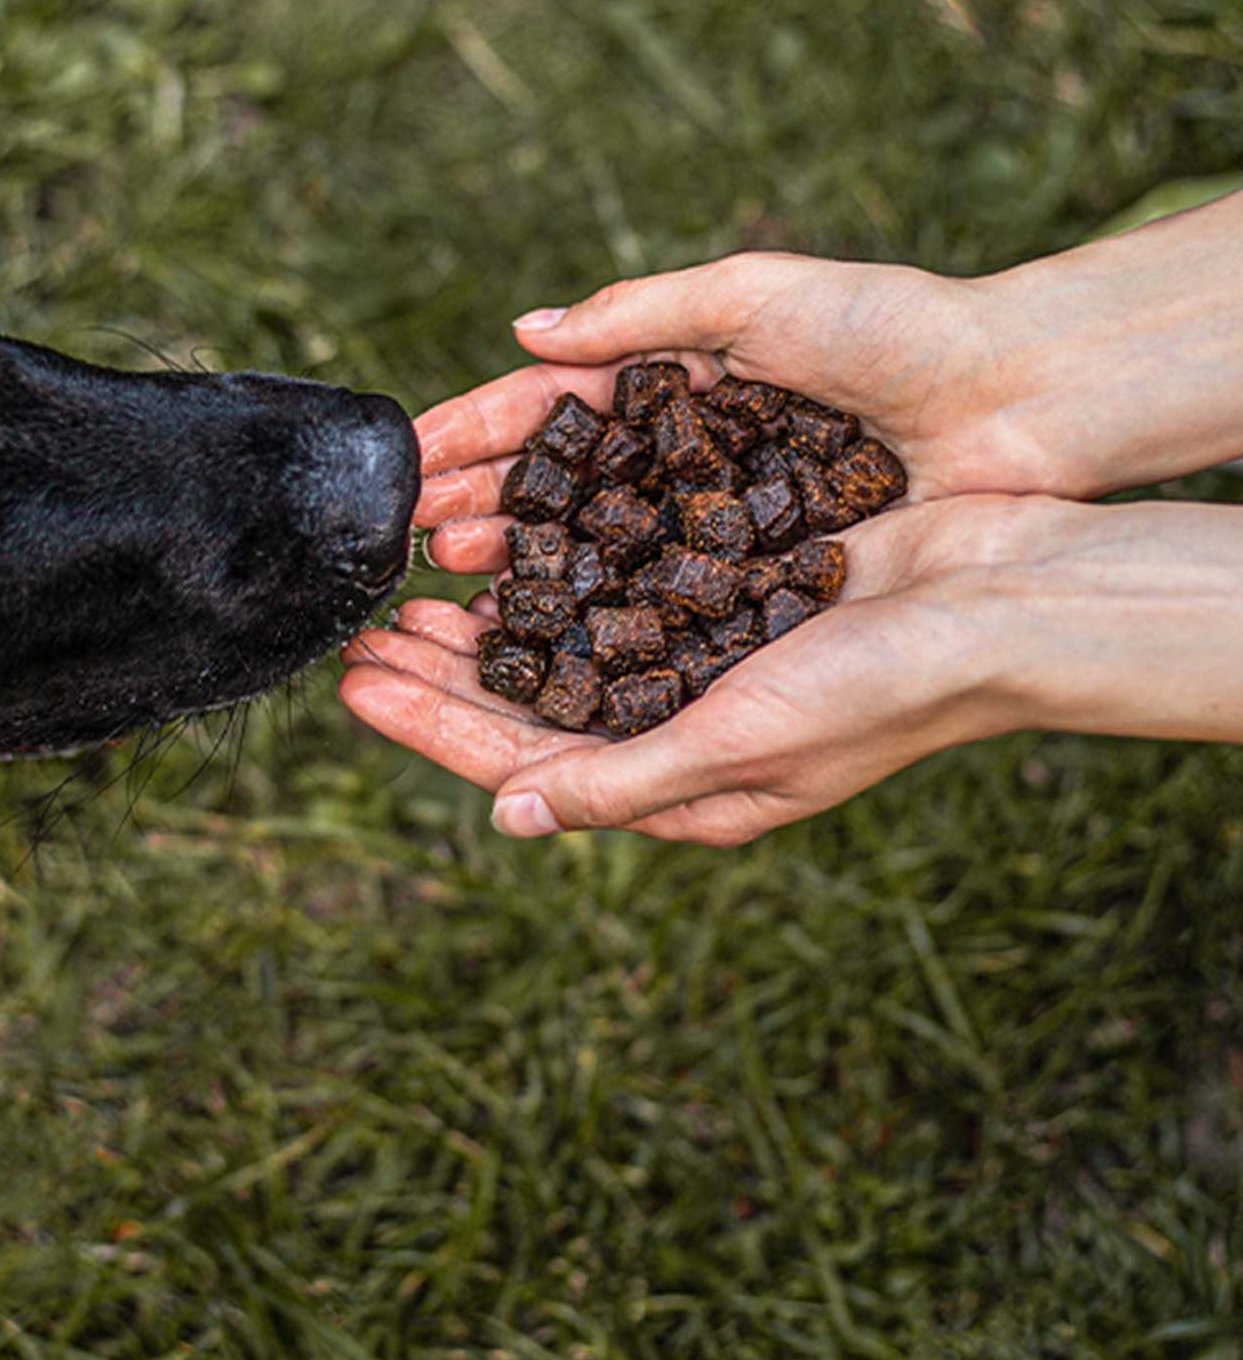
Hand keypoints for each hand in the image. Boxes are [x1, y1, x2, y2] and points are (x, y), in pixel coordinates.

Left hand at [340, 497, 1038, 845]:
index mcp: (678, 785)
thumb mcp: (741, 744)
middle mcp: (678, 726)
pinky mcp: (725, 590)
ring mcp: (700, 659)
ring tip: (416, 580)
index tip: (353, 680)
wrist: (1005, 597)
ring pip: (561, 639)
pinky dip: (557, 562)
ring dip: (489, 613)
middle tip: (361, 624)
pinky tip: (511, 539)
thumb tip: (509, 819)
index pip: (519, 761)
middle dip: (438, 667)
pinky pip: (615, 580)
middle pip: (525, 700)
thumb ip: (622, 782)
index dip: (428, 723)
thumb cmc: (886, 688)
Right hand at [415, 253, 1023, 575]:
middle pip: (550, 490)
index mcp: (669, 380)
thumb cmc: (896, 331)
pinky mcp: (754, 581)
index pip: (544, 407)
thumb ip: (639, 314)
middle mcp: (676, 459)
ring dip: (513, 569)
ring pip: (588, 553)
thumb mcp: (755, 296)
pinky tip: (540, 633)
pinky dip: (592, 616)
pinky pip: (656, 601)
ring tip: (450, 584)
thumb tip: (524, 329)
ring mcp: (709, 525)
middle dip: (470, 510)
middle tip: (407, 540)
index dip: (472, 432)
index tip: (403, 459)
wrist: (1018, 402)